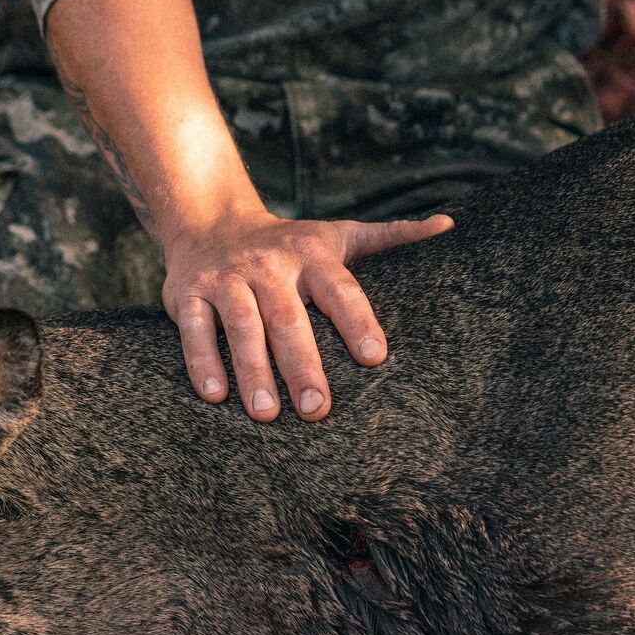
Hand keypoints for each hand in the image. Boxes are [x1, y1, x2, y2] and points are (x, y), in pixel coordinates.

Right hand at [162, 209, 453, 420]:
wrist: (209, 220)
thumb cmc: (286, 242)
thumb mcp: (337, 233)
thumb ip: (389, 236)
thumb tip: (448, 225)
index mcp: (310, 254)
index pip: (340, 289)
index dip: (357, 321)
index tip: (375, 358)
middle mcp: (268, 265)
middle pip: (288, 317)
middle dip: (302, 364)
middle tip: (318, 410)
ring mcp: (225, 279)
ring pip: (241, 326)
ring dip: (253, 370)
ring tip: (267, 414)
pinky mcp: (185, 292)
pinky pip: (193, 328)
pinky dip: (201, 360)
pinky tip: (214, 395)